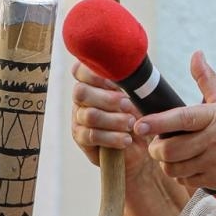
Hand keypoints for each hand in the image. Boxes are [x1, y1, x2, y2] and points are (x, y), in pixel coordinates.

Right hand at [70, 63, 153, 177]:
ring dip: (114, 120)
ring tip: (131, 123)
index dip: (95, 74)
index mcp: (91, 82)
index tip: (116, 83)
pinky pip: (92, 135)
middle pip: (81, 92)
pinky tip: (126, 139)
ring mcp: (78, 118)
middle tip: (128, 105)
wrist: (138, 145)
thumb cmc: (136, 114)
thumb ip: (129, 83)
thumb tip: (130, 71)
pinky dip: (112, 137)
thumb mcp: (137, 96)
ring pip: (90, 115)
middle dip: (108, 99)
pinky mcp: (80, 137)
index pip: (80, 70)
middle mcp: (81, 98)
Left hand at [136, 52, 215, 192]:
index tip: (140, 124)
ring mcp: (214, 162)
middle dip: (156, 150)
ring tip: (171, 156)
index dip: (158, 122)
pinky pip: (186, 181)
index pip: (181, 119)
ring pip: (174, 169)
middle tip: (156, 145)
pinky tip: (187, 167)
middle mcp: (214, 140)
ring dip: (166, 164)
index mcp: (215, 117)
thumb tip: (196, 55)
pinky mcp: (215, 180)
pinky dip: (180, 176)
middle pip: (171, 150)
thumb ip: (207, 80)